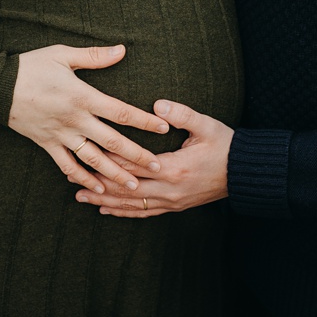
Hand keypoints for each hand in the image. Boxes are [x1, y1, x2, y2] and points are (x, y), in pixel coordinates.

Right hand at [8, 44, 167, 194]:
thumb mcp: (63, 55)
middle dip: (137, 155)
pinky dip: (83, 179)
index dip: (144, 120)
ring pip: (93, 160)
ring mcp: (61, 135)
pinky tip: (98, 189)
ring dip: (114, 174)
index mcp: (83, 97)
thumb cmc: (31, 66)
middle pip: (112, 142)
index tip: (164, 128)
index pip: (120, 111)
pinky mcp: (47, 144)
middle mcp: (75, 120)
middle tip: (158, 168)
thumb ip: (94, 56)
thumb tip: (122, 49)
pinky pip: (67, 166)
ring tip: (134, 186)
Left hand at [74, 100, 231, 216]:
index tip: (87, 152)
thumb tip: (157, 104)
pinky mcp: (175, 206)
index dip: (108, 159)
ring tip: (81, 198)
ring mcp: (172, 201)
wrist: (244, 172)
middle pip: (125, 189)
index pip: (133, 164)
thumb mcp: (205, 125)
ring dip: (105, 201)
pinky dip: (124, 212)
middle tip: (71, 179)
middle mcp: (169, 189)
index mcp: (174, 167)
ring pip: (132, 205)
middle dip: (97, 184)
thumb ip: (180, 113)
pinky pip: (145, 213)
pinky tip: (108, 211)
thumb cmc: (225, 145)